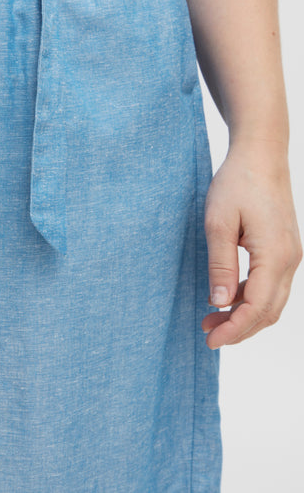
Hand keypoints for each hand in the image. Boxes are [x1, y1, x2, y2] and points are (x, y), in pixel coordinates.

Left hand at [201, 138, 301, 348]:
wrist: (260, 155)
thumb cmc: (237, 184)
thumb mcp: (218, 224)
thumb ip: (220, 265)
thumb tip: (219, 302)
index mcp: (275, 256)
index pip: (257, 307)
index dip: (234, 329)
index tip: (211, 341)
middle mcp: (289, 260)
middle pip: (268, 311)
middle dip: (239, 328)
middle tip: (207, 334)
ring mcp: (289, 255)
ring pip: (271, 300)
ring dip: (243, 314)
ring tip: (211, 319)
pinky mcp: (282, 249)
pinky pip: (269, 284)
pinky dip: (249, 298)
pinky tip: (225, 298)